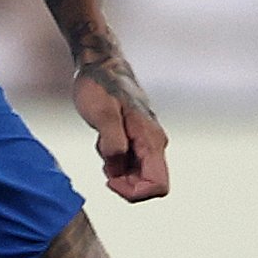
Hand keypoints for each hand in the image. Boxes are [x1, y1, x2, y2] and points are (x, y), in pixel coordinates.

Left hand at [73, 44, 169, 202]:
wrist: (100, 65)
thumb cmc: (99, 86)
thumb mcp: (101, 113)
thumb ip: (112, 140)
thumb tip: (118, 163)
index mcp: (151, 139)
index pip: (157, 185)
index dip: (133, 192)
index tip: (109, 179)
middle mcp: (155, 143)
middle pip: (150, 185)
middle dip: (125, 184)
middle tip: (103, 165)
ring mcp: (147, 142)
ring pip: (139, 176)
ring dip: (118, 171)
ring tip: (102, 144)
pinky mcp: (137, 140)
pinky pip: (130, 164)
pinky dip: (115, 162)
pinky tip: (103, 141)